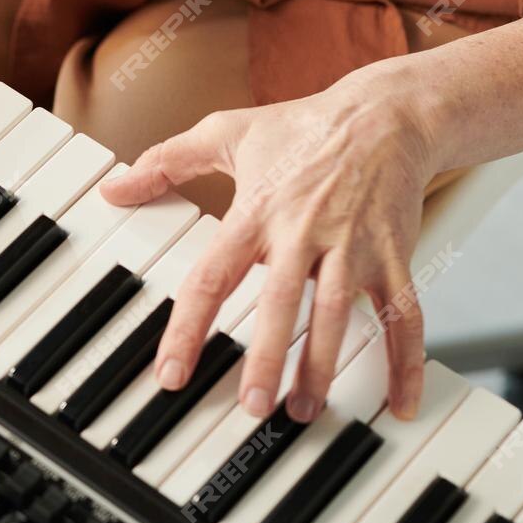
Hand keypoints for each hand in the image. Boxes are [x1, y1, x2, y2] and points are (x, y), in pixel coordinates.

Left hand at [99, 67, 439, 422]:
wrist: (385, 114)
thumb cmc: (303, 127)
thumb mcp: (226, 132)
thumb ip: (166, 162)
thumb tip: (115, 187)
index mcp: (257, 212)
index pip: (213, 276)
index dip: (188, 327)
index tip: (171, 373)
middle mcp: (304, 233)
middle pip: (281, 302)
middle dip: (268, 358)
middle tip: (252, 407)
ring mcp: (353, 247)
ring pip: (338, 315)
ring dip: (323, 367)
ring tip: (304, 409)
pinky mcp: (394, 256)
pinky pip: (405, 315)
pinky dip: (406, 361)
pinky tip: (401, 404)